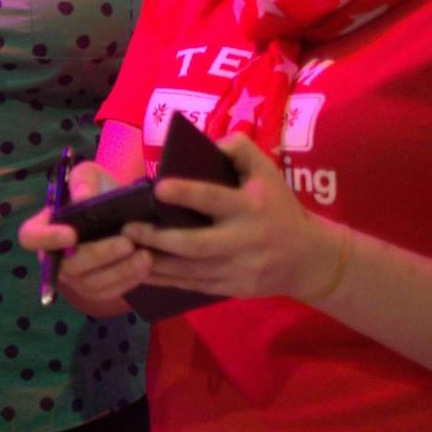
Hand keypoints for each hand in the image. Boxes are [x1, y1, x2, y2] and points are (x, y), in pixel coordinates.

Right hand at [17, 158, 153, 315]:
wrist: (122, 210)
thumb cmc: (98, 191)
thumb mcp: (91, 175)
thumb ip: (84, 182)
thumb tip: (83, 198)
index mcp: (44, 227)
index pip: (30, 238)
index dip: (47, 239)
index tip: (72, 234)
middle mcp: (54, 257)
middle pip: (67, 267)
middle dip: (99, 255)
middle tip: (128, 242)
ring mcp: (73, 277)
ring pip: (89, 284)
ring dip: (119, 271)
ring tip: (145, 255)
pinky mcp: (95, 288)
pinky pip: (107, 292)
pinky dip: (128, 281)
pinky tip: (146, 265)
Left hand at [127, 133, 340, 300]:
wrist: (308, 258)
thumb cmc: (278, 207)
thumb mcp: (267, 172)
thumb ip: (239, 150)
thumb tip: (206, 142)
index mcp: (252, 207)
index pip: (216, 199)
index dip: (187, 193)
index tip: (157, 187)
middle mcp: (245, 240)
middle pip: (196, 244)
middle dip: (158, 238)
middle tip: (127, 229)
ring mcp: (238, 269)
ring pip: (189, 270)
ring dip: (153, 262)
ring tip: (123, 251)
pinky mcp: (230, 289)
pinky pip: (191, 286)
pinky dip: (164, 280)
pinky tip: (139, 272)